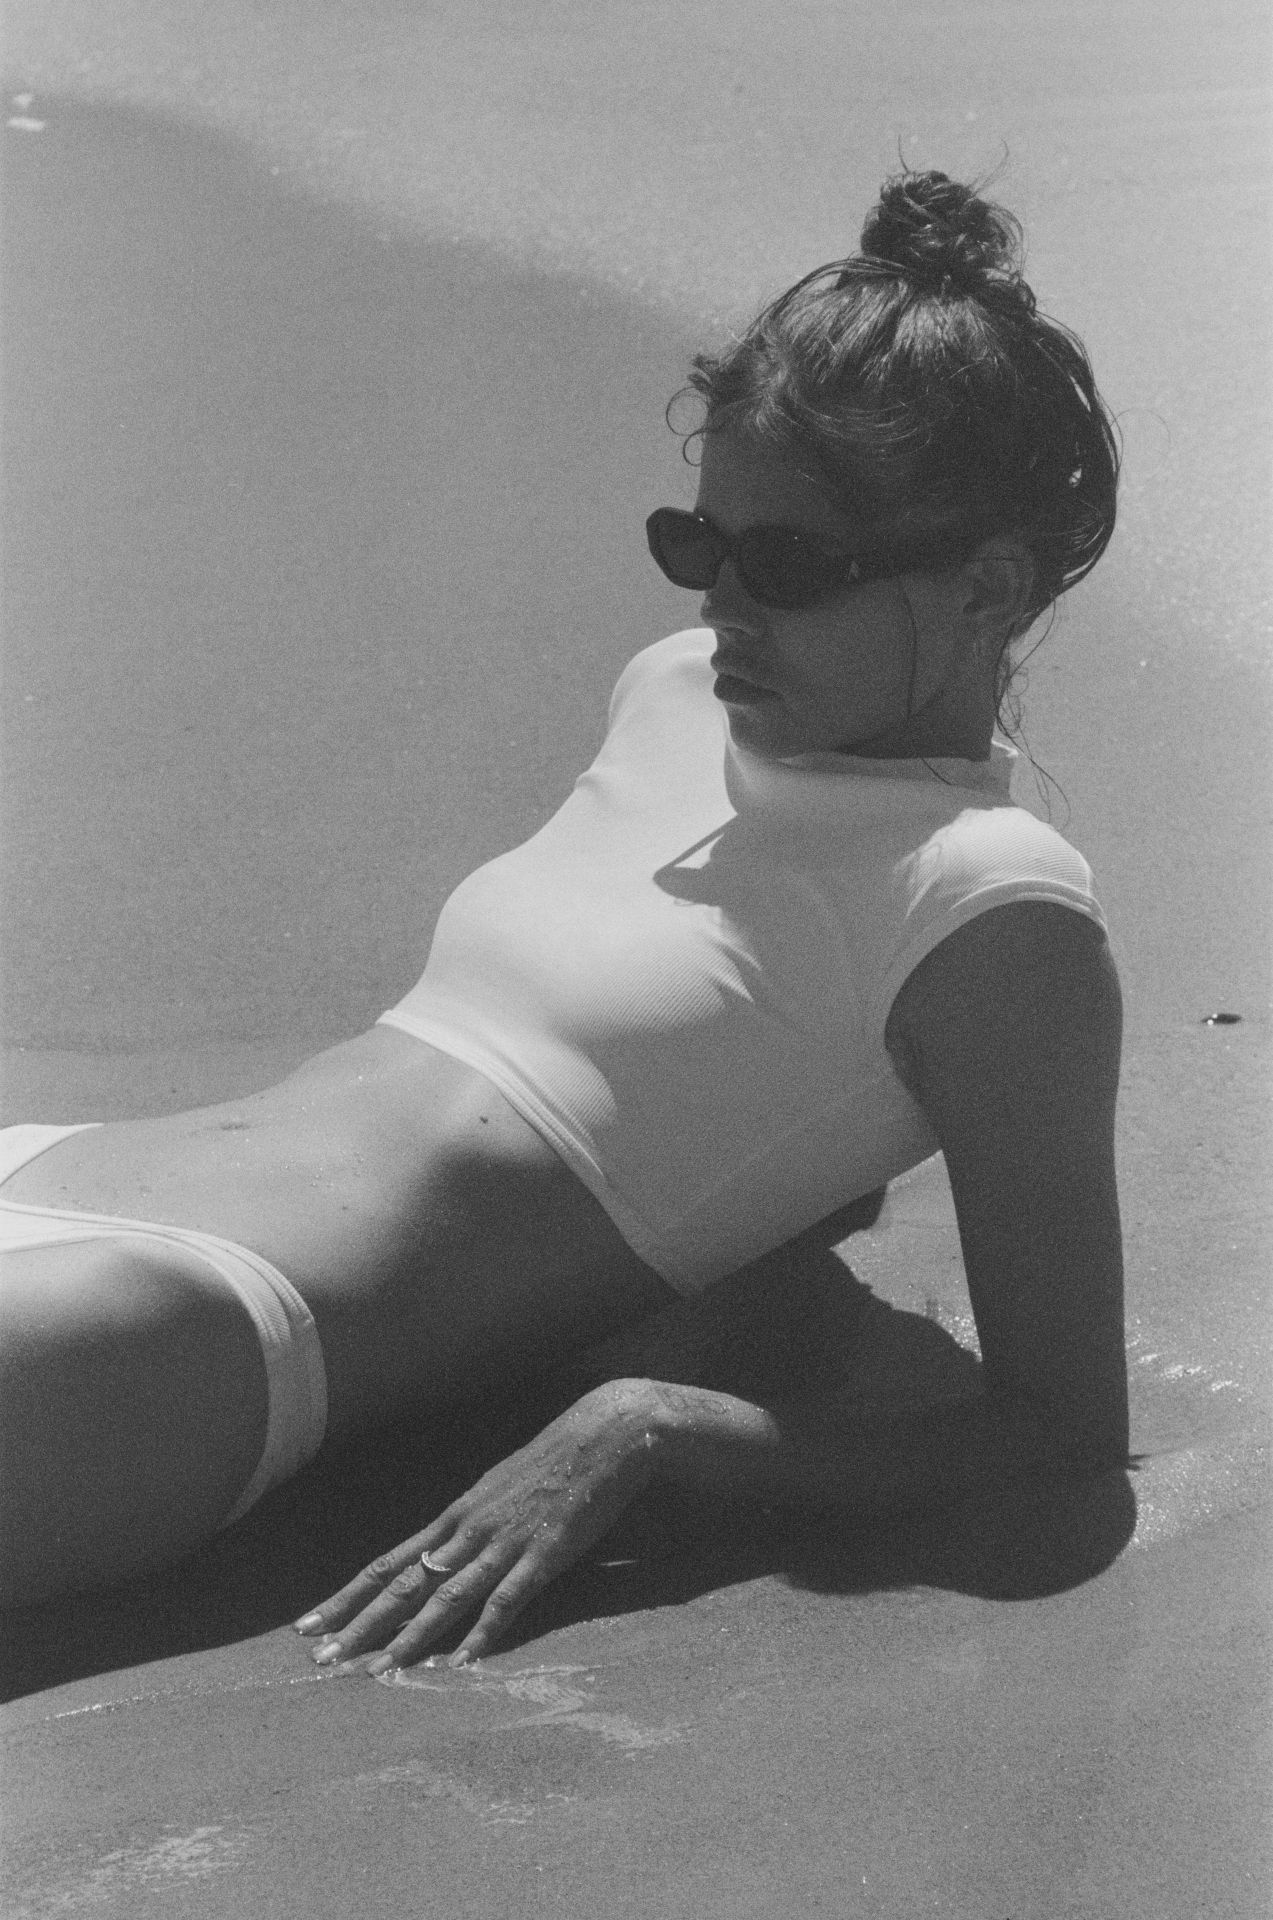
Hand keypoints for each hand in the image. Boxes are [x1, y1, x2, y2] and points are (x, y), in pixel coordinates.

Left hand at [294, 1380, 661, 1671]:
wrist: (604, 1434)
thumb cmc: (553, 1460)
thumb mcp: (498, 1490)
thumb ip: (471, 1525)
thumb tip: (442, 1554)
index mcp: (455, 1517)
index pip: (387, 1564)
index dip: (347, 1597)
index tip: (309, 1624)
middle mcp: (468, 1531)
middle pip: (403, 1585)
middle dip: (359, 1624)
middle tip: (319, 1659)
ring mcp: (504, 1543)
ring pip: (446, 1596)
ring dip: (409, 1636)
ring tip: (376, 1670)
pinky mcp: (543, 1555)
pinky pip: (507, 1600)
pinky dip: (483, 1632)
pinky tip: (462, 1661)